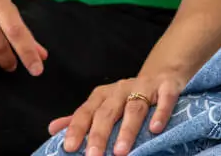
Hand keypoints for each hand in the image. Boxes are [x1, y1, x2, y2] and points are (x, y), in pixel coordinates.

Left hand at [49, 71, 186, 155]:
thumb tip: (53, 129)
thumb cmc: (128, 96)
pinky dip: (160, 113)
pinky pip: (164, 99)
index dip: (77, 128)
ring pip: (134, 108)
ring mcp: (145, 87)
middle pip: (108, 112)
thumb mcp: (104, 104)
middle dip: (99, 134)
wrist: (162, 73)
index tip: (68, 147)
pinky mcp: (167, 87)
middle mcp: (121, 89)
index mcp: (104, 95)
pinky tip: (155, 129)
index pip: (86, 111)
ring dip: (127, 130)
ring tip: (120, 151)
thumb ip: (81, 118)